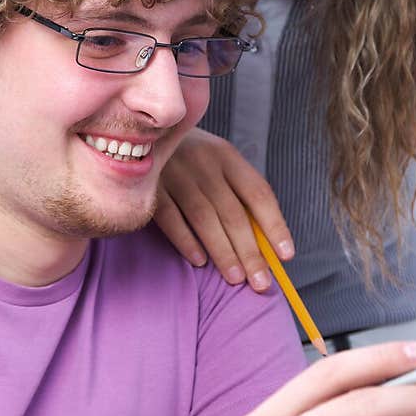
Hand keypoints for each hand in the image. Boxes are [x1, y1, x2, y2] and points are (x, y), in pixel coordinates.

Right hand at [153, 129, 292, 290]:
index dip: (275, 226)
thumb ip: (234, 194)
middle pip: (233, 213)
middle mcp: (204, 161)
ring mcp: (175, 171)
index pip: (259, 193)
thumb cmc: (185, 158)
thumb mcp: (213, 163)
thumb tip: (263, 242)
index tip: (286, 255)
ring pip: (205, 218)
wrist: (129, 133)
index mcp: (226, 156)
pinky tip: (199, 261)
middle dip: (250, 252)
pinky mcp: (149, 185)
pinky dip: (186, 241)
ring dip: (223, 252)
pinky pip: (171, 218)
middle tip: (261, 283)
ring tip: (236, 278)